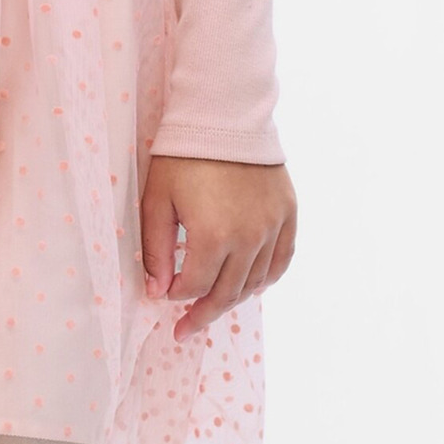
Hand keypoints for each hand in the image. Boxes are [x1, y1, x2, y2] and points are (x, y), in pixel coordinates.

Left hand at [141, 154, 296, 341]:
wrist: (224, 114)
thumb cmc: (183, 155)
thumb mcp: (158, 199)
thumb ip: (156, 249)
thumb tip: (157, 292)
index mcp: (213, 236)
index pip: (194, 286)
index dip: (176, 296)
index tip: (164, 297)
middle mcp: (249, 238)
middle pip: (227, 293)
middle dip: (203, 314)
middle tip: (186, 329)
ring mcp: (272, 227)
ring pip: (255, 282)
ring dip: (233, 299)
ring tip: (214, 306)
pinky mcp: (288, 214)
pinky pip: (281, 261)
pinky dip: (266, 279)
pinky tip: (251, 285)